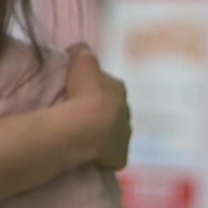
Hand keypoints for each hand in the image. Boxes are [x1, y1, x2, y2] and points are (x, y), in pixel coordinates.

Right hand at [63, 45, 131, 170]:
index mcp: (119, 89)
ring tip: (82, 135)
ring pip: (114, 133)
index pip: (108, 85)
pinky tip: (88, 152)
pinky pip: (110, 155)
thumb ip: (82, 52)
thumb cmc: (83, 93)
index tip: (80, 91)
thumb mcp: (81, 61)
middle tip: (80, 114)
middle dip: (101, 112)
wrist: (85, 129)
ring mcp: (125, 137)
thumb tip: (80, 49)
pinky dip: (102, 154)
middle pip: (112, 110)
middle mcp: (127, 112)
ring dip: (102, 133)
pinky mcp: (120, 158)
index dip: (94, 88)